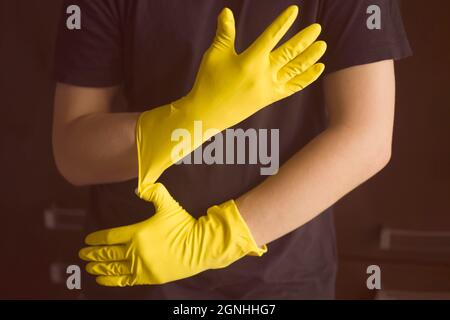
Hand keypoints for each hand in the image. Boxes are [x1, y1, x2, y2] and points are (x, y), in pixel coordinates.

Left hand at [79, 183, 265, 286]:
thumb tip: (140, 186)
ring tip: (89, 267)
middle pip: (108, 254)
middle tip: (83, 254)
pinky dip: (111, 281)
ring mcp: (142, 266)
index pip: (110, 237)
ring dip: (99, 267)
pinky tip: (102, 279)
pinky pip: (125, 281)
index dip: (97, 239)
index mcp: (137, 233)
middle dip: (93, 254)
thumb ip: (154, 193)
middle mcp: (136, 251)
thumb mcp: (169, 205)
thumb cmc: (184, 226)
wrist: (200, 247)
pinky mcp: (149, 278)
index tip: (88, 240)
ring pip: (114, 268)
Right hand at [137, 5, 326, 191]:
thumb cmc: (209, 83)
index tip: (294, 10)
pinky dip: (306, 78)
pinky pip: (293, 87)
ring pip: (295, 69)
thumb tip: (226, 11)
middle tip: (317, 28)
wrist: (208, 114)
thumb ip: (224, 33)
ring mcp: (269, 87)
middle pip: (290, 52)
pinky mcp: (270, 98)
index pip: (271, 36)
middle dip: (305, 39)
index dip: (284, 22)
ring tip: (322, 45)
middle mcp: (264, 73)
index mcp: (250, 60)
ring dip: (310, 57)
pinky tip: (317, 69)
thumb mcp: (214, 55)